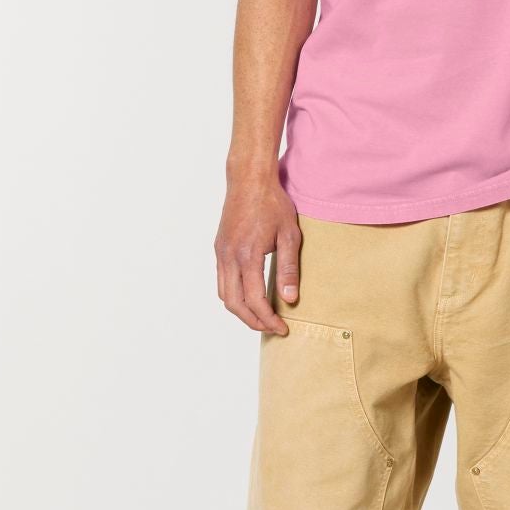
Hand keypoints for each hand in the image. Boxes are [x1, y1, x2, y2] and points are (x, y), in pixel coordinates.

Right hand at [216, 170, 299, 332]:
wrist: (249, 180)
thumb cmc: (272, 204)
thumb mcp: (290, 235)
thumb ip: (289, 268)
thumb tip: (290, 299)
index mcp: (248, 255)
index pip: (255, 299)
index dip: (268, 319)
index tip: (282, 328)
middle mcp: (229, 257)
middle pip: (234, 304)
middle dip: (253, 321)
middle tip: (272, 329)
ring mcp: (221, 253)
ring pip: (224, 295)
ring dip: (241, 311)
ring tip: (261, 317)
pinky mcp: (219, 249)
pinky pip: (222, 281)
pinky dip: (233, 296)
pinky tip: (249, 297)